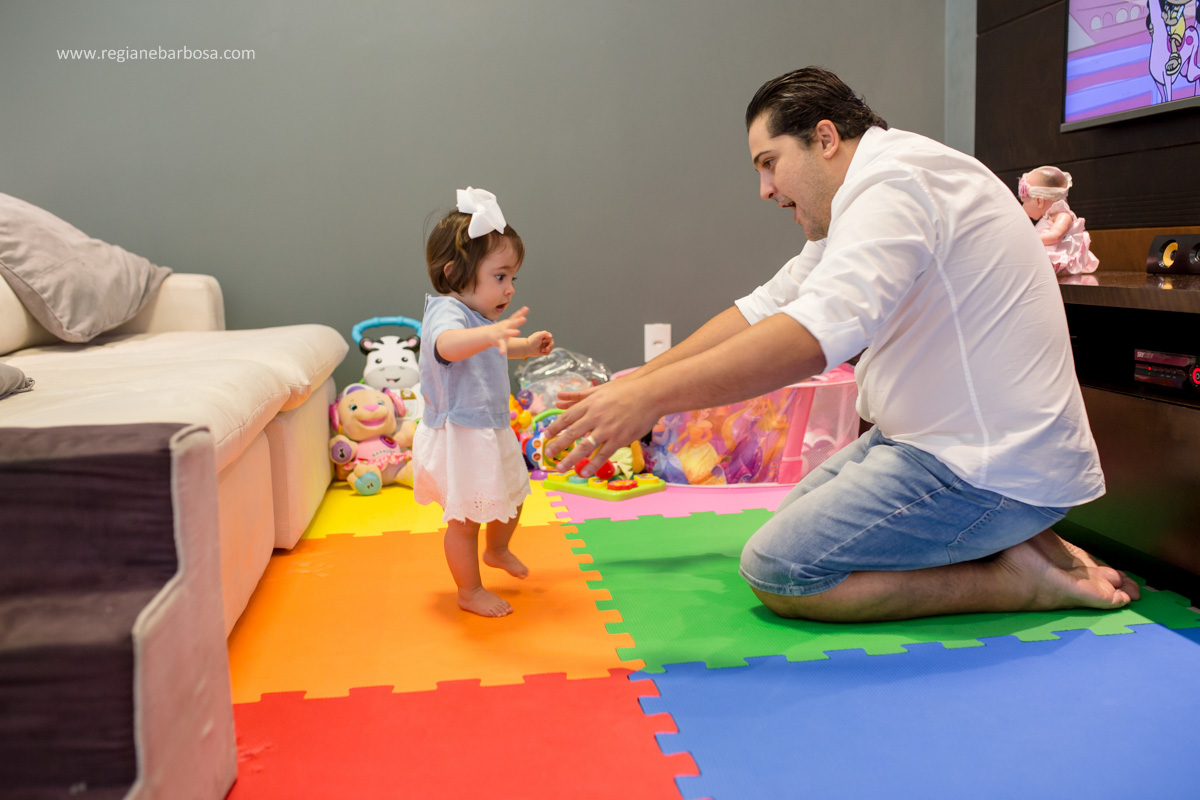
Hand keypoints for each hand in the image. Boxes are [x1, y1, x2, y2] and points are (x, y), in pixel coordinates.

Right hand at [487, 306, 526, 355]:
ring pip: (508, 333)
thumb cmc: (502, 327)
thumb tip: (527, 308)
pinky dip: (502, 349)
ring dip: (512, 332)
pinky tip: (502, 353)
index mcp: (509, 322)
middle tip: (523, 318)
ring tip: (518, 332)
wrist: (488, 334)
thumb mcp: (510, 321)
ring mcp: (502, 334)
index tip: (526, 309)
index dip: (521, 312)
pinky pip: (502, 346)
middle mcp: (506, 327)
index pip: (516, 316)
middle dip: (518, 321)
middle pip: (512, 323)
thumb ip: (518, 316)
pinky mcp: (499, 341)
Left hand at [526, 330, 553, 356]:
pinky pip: (548, 352)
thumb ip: (545, 333)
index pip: (550, 337)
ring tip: (542, 350)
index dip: (548, 340)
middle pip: (552, 343)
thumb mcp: (538, 335)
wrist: (527, 349)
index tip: (543, 341)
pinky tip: (541, 352)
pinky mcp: (543, 351)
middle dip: (549, 346)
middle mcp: (544, 340)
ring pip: (551, 348)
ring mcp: (544, 345)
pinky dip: (545, 353)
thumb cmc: (532, 342)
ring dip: (547, 350)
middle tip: (546, 348)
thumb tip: (551, 336)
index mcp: (543, 335)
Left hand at [543, 377, 660, 476]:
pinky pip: (603, 455)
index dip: (554, 428)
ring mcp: (607, 429)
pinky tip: (584, 473)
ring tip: (561, 469)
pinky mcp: (619, 439)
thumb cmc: (626, 390)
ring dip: (571, 459)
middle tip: (548, 454)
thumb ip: (578, 395)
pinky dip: (592, 465)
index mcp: (589, 404)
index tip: (545, 436)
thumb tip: (559, 397)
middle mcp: (595, 417)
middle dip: (557, 445)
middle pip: (571, 433)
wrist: (650, 394)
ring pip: (584, 447)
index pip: (566, 418)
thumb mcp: (600, 389)